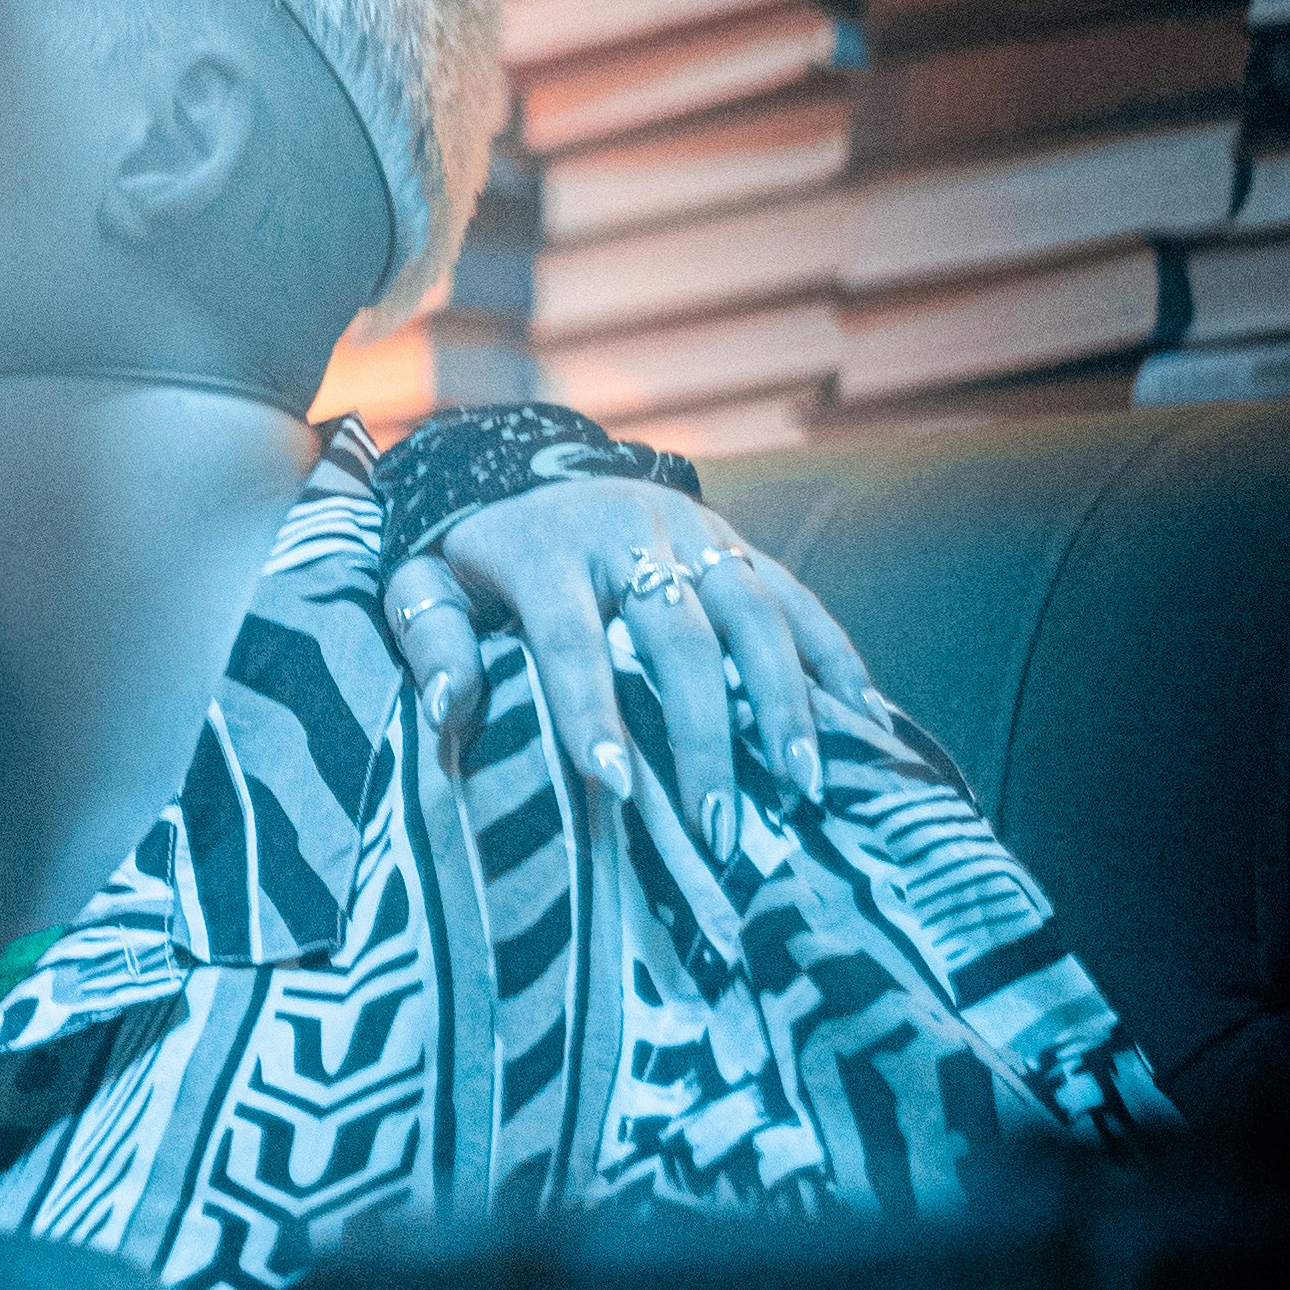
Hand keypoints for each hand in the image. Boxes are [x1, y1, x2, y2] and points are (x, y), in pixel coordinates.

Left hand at [379, 482, 883, 849]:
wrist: (524, 465)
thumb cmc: (473, 558)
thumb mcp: (424, 583)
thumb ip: (430, 638)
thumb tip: (448, 707)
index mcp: (546, 551)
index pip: (572, 640)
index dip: (592, 711)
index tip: (614, 784)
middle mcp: (628, 533)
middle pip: (679, 637)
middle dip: (704, 734)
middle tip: (717, 824)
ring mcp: (694, 531)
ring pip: (754, 615)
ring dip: (785, 702)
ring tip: (803, 784)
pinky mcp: (736, 541)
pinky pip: (796, 599)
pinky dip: (833, 658)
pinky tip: (864, 721)